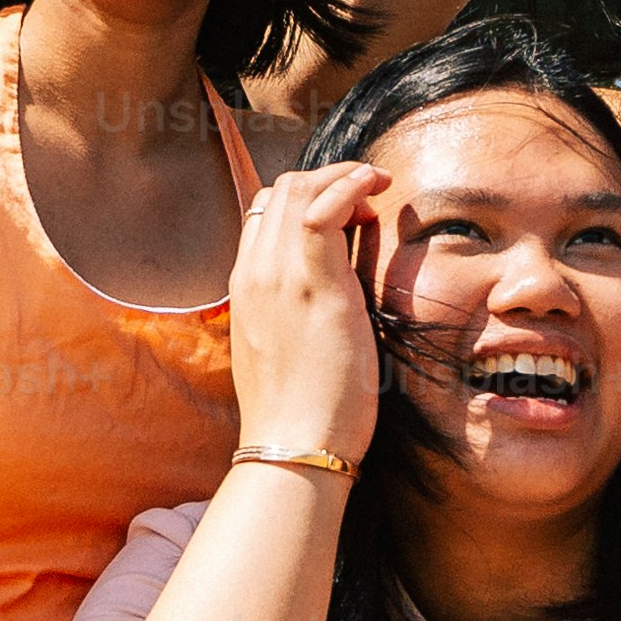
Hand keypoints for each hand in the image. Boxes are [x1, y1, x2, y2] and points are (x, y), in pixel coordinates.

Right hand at [230, 162, 393, 468]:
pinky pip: (324, 209)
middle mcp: (255, 272)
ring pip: (298, 189)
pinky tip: (374, 189)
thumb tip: (325, 296)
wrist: (292, 446)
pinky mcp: (314, 286)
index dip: (306, 197)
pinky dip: (350, 184)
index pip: (264, 212)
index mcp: (246, 286)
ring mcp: (279, 276)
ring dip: (343, 175)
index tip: (346, 210)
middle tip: (367, 192)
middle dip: (328, 178)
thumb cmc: (299, 410)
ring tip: (375, 186)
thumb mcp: (284, 349)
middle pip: (281, 191)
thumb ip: (293, 313)